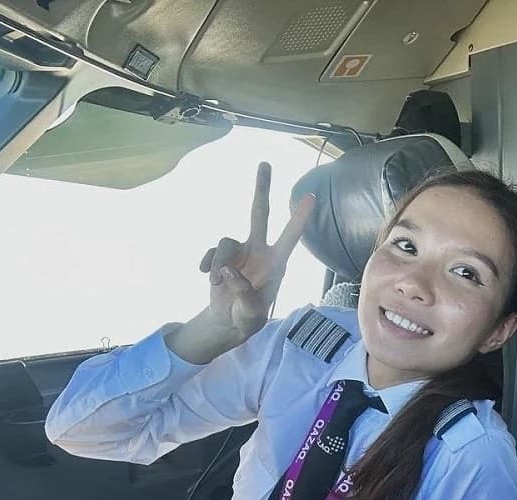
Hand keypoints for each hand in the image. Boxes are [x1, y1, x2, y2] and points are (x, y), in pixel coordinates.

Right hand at [199, 162, 315, 342]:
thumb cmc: (248, 318)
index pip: (289, 237)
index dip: (299, 218)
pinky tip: (206, 277)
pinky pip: (212, 252)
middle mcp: (260, 251)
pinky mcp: (222, 257)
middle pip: (260, 213)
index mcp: (276, 264)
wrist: (228, 320)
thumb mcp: (250, 314)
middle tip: (265, 163)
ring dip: (218, 262)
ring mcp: (240, 252)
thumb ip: (243, 295)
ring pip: (225, 242)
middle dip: (262, 189)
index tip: (311, 197)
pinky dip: (207, 264)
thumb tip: (228, 271)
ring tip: (215, 284)